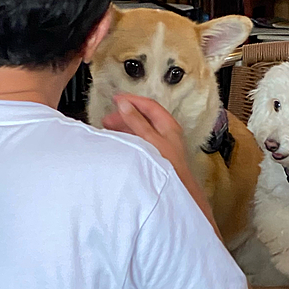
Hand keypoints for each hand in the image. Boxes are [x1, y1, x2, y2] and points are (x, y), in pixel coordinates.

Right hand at [102, 93, 219, 235]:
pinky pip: (142, 141)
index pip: (149, 106)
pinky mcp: (158, 154)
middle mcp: (167, 133)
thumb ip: (137, 122)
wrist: (179, 189)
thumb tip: (125, 105)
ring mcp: (163, 144)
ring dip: (126, 127)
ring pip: (141, 129)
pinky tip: (121, 142)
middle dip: (125, 115)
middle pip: (144, 117)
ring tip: (111, 130)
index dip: (132, 101)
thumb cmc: (170, 166)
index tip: (117, 100)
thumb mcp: (150, 140)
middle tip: (109, 118)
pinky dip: (130, 138)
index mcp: (168, 125)